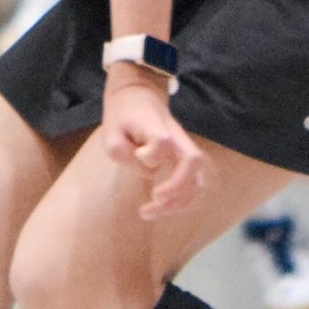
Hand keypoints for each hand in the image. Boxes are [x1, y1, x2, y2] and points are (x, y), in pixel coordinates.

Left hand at [98, 69, 201, 222]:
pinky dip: (183, 201)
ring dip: (180, 201)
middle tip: (153, 200)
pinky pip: (195, 184)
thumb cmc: (123, 117)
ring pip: (198, 178)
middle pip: (192, 162)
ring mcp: (184, 149)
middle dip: (176, 189)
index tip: (137, 153)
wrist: (139, 96)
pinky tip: (165, 208)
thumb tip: (149, 170)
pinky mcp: (185, 159)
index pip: (162, 142)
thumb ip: (123, 153)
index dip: (149, 154)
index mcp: (156, 127)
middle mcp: (176, 138)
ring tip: (153, 212)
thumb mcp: (110, 132)